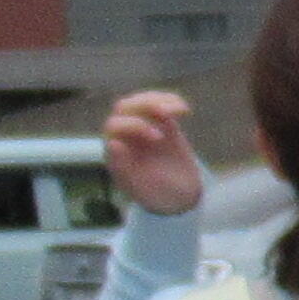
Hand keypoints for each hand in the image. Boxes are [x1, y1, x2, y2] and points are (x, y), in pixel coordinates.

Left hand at [104, 88, 206, 218]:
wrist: (177, 199)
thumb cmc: (155, 196)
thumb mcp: (139, 187)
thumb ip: (123, 167)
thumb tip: (113, 143)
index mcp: (115, 151)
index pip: (114, 125)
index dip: (134, 125)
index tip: (158, 138)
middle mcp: (125, 136)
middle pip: (125, 107)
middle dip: (145, 105)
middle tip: (167, 114)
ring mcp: (143, 128)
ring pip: (142, 102)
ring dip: (159, 100)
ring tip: (179, 109)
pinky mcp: (161, 125)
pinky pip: (160, 105)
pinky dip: (171, 102)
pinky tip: (185, 111)